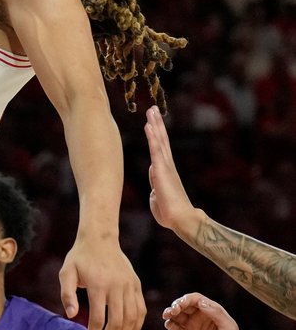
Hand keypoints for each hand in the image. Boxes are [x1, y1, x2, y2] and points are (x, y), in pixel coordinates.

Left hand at [59, 233, 143, 329]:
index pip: (98, 320)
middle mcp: (116, 287)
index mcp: (98, 285)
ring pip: (131, 318)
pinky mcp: (136, 285)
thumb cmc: (79, 257)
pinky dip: (137, 325)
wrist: (100, 239)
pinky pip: (141, 310)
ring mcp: (129, 286)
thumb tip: (72, 316)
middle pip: (116, 323)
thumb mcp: (66, 272)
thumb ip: (67, 294)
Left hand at [145, 106, 200, 237]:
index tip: (152, 124)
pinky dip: (152, 136)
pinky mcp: (161, 169)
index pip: (159, 149)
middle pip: (161, 140)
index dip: (156, 136)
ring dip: (155, 124)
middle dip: (157, 124)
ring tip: (151, 110)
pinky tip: (148, 125)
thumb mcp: (157, 199)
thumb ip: (155, 191)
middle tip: (153, 109)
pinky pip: (155, 149)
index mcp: (164, 172)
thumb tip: (154, 187)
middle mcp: (166, 165)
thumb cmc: (169, 213)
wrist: (181, 219)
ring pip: (159, 140)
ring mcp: (165, 166)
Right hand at [162, 292, 254, 329]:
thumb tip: (200, 302)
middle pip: (184, 305)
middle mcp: (199, 317)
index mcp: (210, 312)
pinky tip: (169, 324)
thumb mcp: (228, 328)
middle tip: (174, 310)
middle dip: (176, 304)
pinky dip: (169, 324)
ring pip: (176, 315)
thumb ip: (216, 313)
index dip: (187, 299)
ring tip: (167, 314)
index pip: (196, 299)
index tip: (182, 303)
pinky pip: (173, 327)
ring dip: (170, 312)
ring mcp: (191, 327)